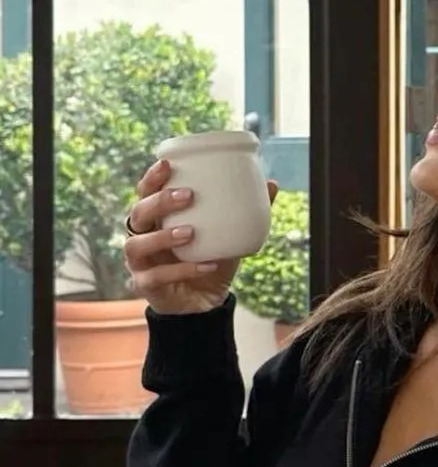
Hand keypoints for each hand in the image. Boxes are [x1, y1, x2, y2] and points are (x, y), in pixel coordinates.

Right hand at [124, 159, 277, 315]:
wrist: (205, 301)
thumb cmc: (210, 258)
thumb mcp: (229, 233)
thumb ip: (245, 210)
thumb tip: (272, 184)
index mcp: (157, 218)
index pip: (145, 192)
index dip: (152, 178)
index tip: (167, 164)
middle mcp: (142, 236)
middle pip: (138, 213)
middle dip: (160, 202)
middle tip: (189, 196)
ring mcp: (140, 263)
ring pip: (137, 245)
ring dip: (163, 236)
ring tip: (191, 231)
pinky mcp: (145, 286)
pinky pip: (157, 277)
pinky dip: (182, 270)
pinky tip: (207, 265)